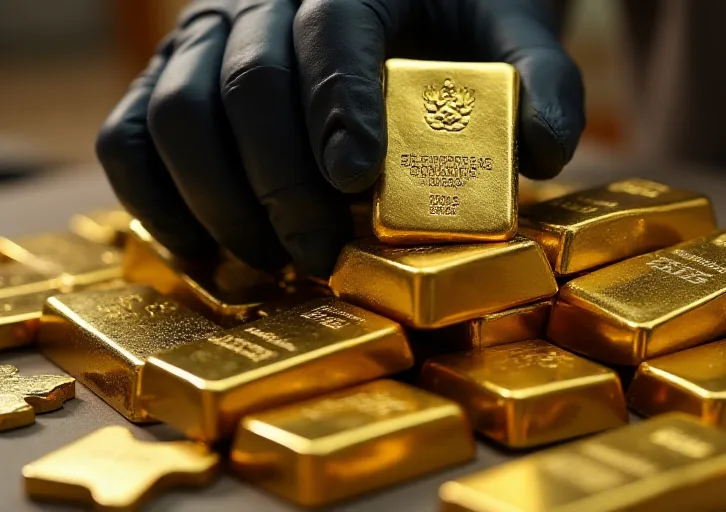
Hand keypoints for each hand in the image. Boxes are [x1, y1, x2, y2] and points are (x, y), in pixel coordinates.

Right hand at [96, 0, 585, 277]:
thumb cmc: (457, 33)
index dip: (336, 105)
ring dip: (215, 206)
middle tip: (320, 257)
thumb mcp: (516, 43)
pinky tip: (213, 264)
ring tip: (271, 273)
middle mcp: (261, 1)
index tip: (356, 182)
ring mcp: (205, 42)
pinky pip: (131, 140)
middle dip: (280, 183)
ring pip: (172, 116)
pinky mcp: (169, 85)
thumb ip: (544, 87)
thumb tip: (543, 152)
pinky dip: (157, 207)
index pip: (331, 30)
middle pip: (246, 82)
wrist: (408, 8)